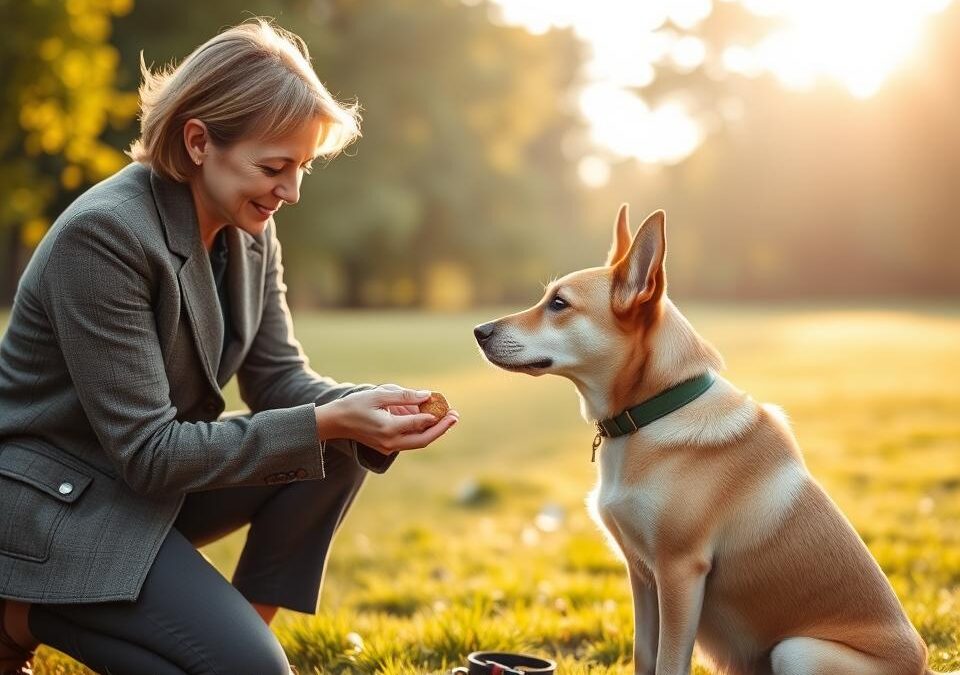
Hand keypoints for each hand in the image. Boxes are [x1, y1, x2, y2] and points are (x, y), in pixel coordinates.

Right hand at [315, 385, 458, 454]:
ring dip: (434, 432)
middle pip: (423, 439)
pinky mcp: (388, 447)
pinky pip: (410, 441)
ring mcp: (389, 447)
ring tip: (449, 419)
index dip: (435, 416)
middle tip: (455, 416)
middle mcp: (390, 442)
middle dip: (441, 429)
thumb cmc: (355, 405)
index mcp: (388, 428)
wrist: (335, 422)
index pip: (419, 423)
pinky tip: (431, 421)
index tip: (448, 407)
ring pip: (418, 442)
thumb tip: (427, 395)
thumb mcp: (379, 395)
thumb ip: (404, 396)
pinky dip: (422, 432)